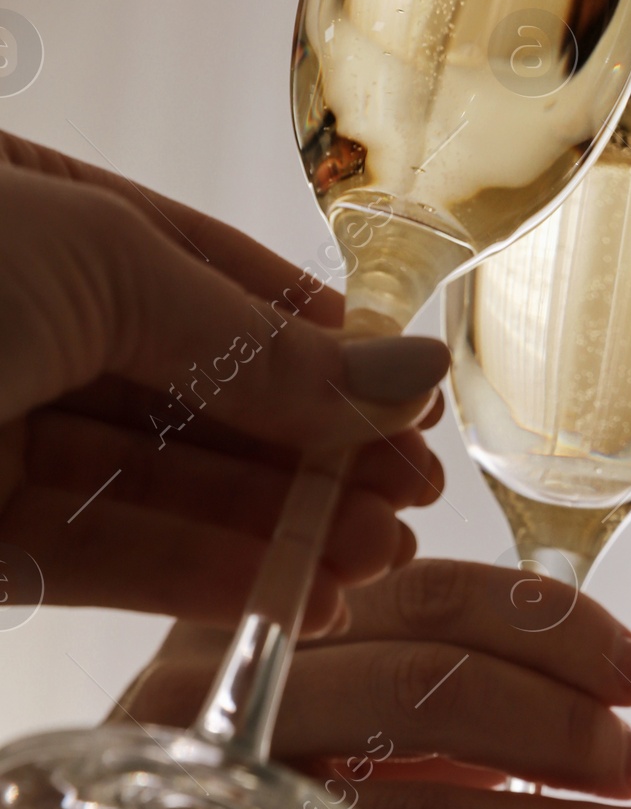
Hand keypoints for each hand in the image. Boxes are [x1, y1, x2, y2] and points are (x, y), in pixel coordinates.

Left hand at [0, 135, 449, 629]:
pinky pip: (90, 559)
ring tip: (376, 560)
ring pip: (151, 485)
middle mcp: (17, 316)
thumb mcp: (98, 260)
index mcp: (36, 210)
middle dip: (308, 449)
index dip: (316, 341)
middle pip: (191, 391)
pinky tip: (287, 599)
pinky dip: (191, 582)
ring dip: (269, 526)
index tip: (410, 403)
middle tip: (412, 500)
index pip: (206, 275)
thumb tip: (411, 374)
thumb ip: (254, 339)